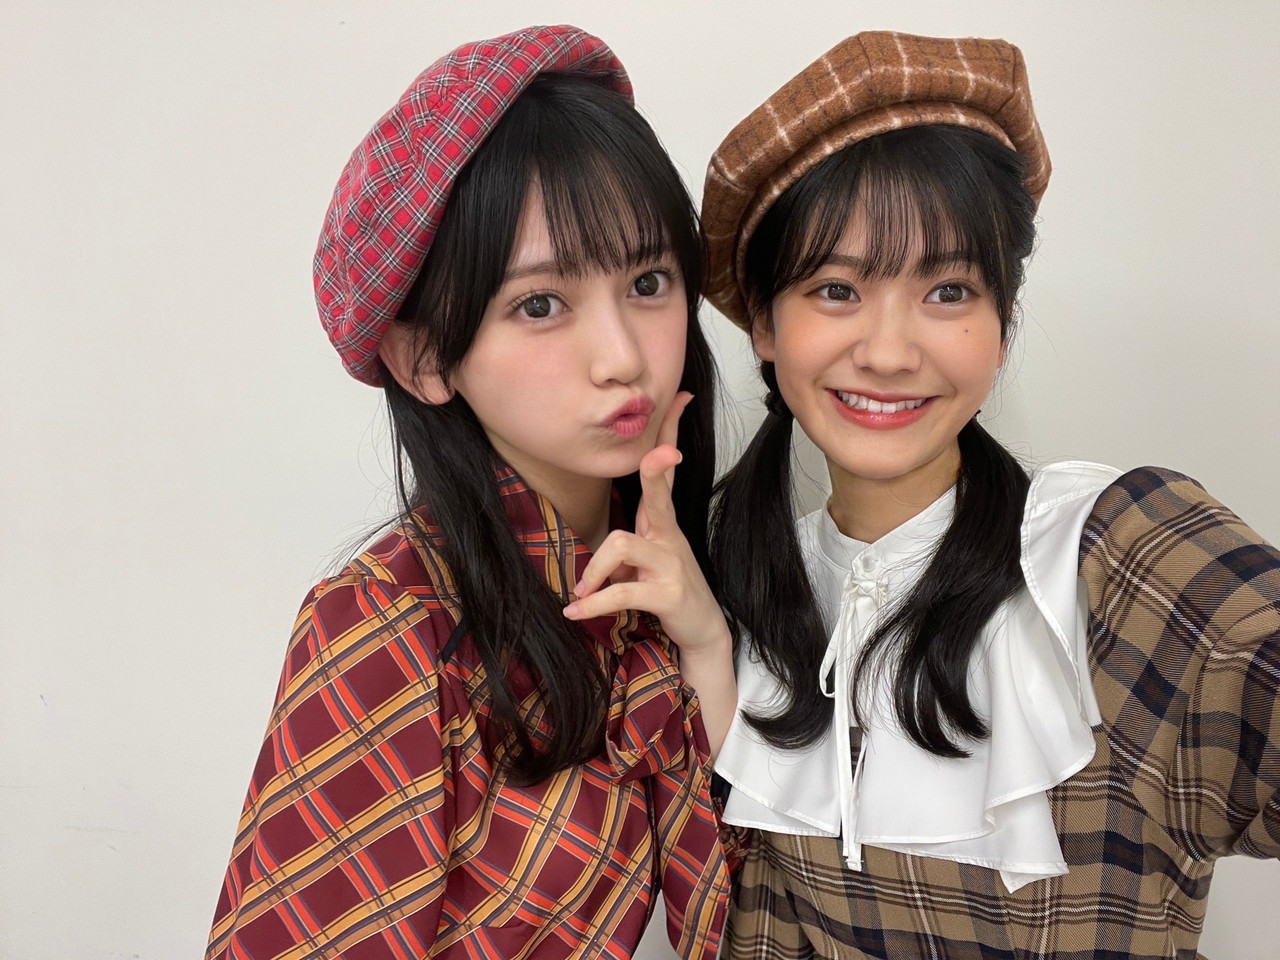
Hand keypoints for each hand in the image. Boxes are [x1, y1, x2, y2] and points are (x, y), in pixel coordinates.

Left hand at [562, 392, 730, 657]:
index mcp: (661, 522)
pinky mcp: (667, 594)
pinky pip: (623, 592)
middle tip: (658, 455)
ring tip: (581, 591)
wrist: (702, 629)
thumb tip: (601, 531)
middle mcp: (669, 536)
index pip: (666, 471)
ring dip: (596, 569)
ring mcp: (671, 564)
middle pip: (660, 494)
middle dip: (656, 472)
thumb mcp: (649, 553)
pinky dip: (594, 602)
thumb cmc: (669, 586)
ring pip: (623, 544)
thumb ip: (630, 535)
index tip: (682, 398)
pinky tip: (575, 610)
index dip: (671, 434)